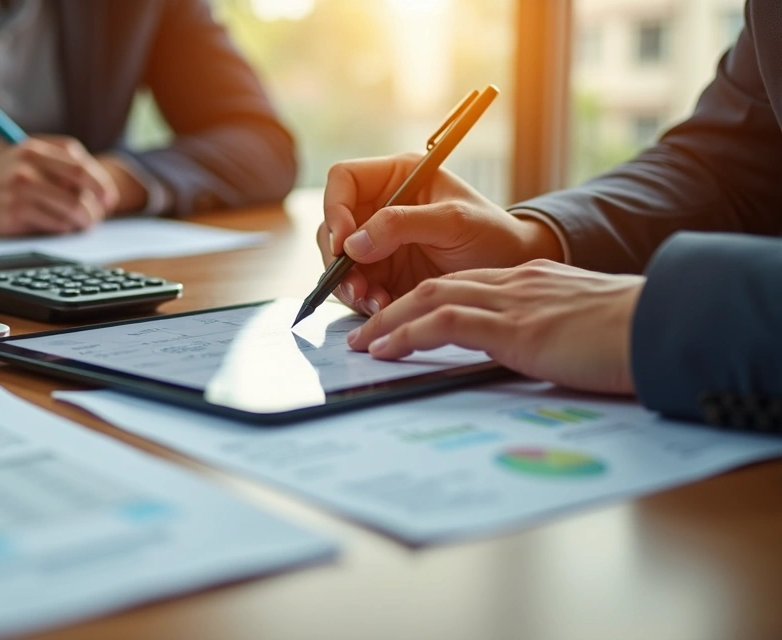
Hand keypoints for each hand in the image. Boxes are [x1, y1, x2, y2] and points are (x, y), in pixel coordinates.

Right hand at [0, 136, 119, 235]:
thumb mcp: (15, 150)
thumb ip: (50, 158)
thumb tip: (92, 181)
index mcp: (31, 147)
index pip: (79, 164)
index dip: (101, 182)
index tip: (108, 197)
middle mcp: (27, 168)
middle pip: (80, 189)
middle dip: (96, 206)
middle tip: (98, 215)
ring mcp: (19, 193)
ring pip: (70, 210)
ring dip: (82, 221)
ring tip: (81, 224)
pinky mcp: (12, 216)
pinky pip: (52, 225)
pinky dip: (62, 228)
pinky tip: (59, 227)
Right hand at [318, 153, 563, 315]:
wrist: (511, 270)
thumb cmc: (492, 234)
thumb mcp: (452, 222)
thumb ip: (401, 225)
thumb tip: (352, 243)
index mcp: (397, 178)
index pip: (343, 180)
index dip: (335, 208)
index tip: (344, 241)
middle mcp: (380, 207)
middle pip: (332, 224)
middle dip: (337, 257)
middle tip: (354, 282)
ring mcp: (379, 242)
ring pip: (338, 259)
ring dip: (347, 283)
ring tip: (371, 300)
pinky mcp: (382, 272)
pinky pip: (354, 284)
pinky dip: (361, 298)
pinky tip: (380, 306)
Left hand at [346, 260, 643, 394]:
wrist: (664, 328)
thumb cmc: (635, 334)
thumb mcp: (584, 327)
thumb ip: (555, 332)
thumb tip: (544, 354)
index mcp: (532, 282)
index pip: (465, 285)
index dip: (425, 300)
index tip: (401, 320)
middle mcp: (515, 284)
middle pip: (436, 285)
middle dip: (394, 308)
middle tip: (364, 332)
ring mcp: (512, 303)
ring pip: (430, 299)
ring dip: (389, 322)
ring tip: (361, 345)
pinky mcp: (513, 328)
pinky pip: (444, 323)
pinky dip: (407, 335)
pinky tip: (385, 351)